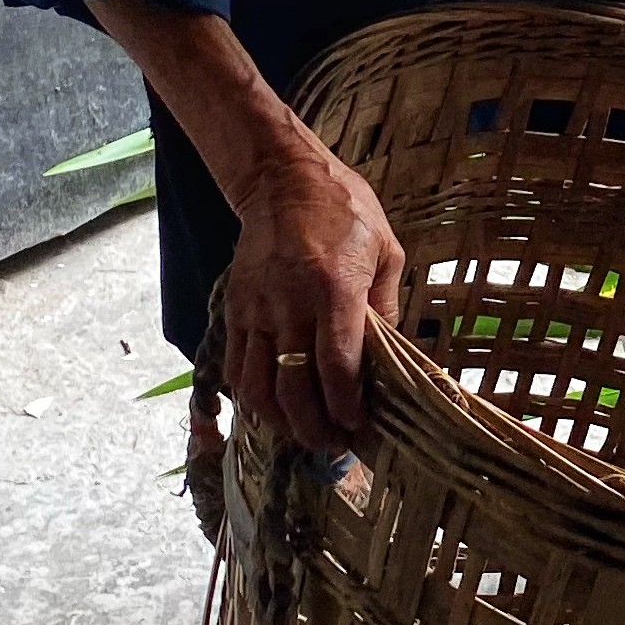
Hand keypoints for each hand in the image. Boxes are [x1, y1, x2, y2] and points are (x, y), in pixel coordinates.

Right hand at [222, 133, 406, 447]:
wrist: (282, 179)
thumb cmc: (344, 211)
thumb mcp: (386, 250)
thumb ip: (386, 306)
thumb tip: (389, 356)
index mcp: (334, 290)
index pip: (337, 367)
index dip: (346, 407)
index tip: (358, 427)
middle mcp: (290, 304)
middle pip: (294, 387)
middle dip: (314, 427)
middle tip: (333, 445)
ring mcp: (257, 309)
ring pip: (258, 386)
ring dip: (280, 421)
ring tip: (302, 434)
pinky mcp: (235, 308)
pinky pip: (236, 366)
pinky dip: (251, 398)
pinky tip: (271, 410)